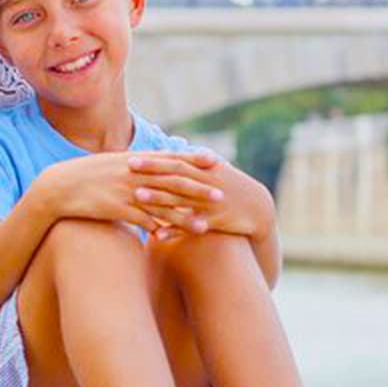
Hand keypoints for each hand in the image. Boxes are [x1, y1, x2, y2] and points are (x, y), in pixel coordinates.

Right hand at [36, 153, 222, 233]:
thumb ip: (135, 165)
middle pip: (172, 181)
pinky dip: (156, 228)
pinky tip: (170, 238)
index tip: (216, 160)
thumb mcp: (113, 165)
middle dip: (198, 189)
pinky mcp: (114, 208)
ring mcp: (125, 191)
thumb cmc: (87, 177)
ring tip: (204, 226)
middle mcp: (133, 173)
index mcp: (135, 160)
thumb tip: (152, 165)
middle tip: (221, 195)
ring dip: (183, 216)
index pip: (171, 158)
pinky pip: (140, 220)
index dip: (194, 159)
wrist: (58, 187)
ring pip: (161, 204)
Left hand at [130, 152, 273, 239]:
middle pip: (175, 175)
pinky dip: (174, 230)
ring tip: (137, 197)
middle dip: (152, 172)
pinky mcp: (215, 220)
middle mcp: (206, 183)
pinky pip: (191, 226)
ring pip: (181, 199)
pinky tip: (156, 235)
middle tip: (128, 169)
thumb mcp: (216, 171)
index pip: (176, 161)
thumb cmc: (232, 187)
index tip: (132, 158)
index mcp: (205, 169)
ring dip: (159, 198)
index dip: (154, 160)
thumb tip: (172, 151)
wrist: (259, 207)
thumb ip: (193, 163)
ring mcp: (210, 202)